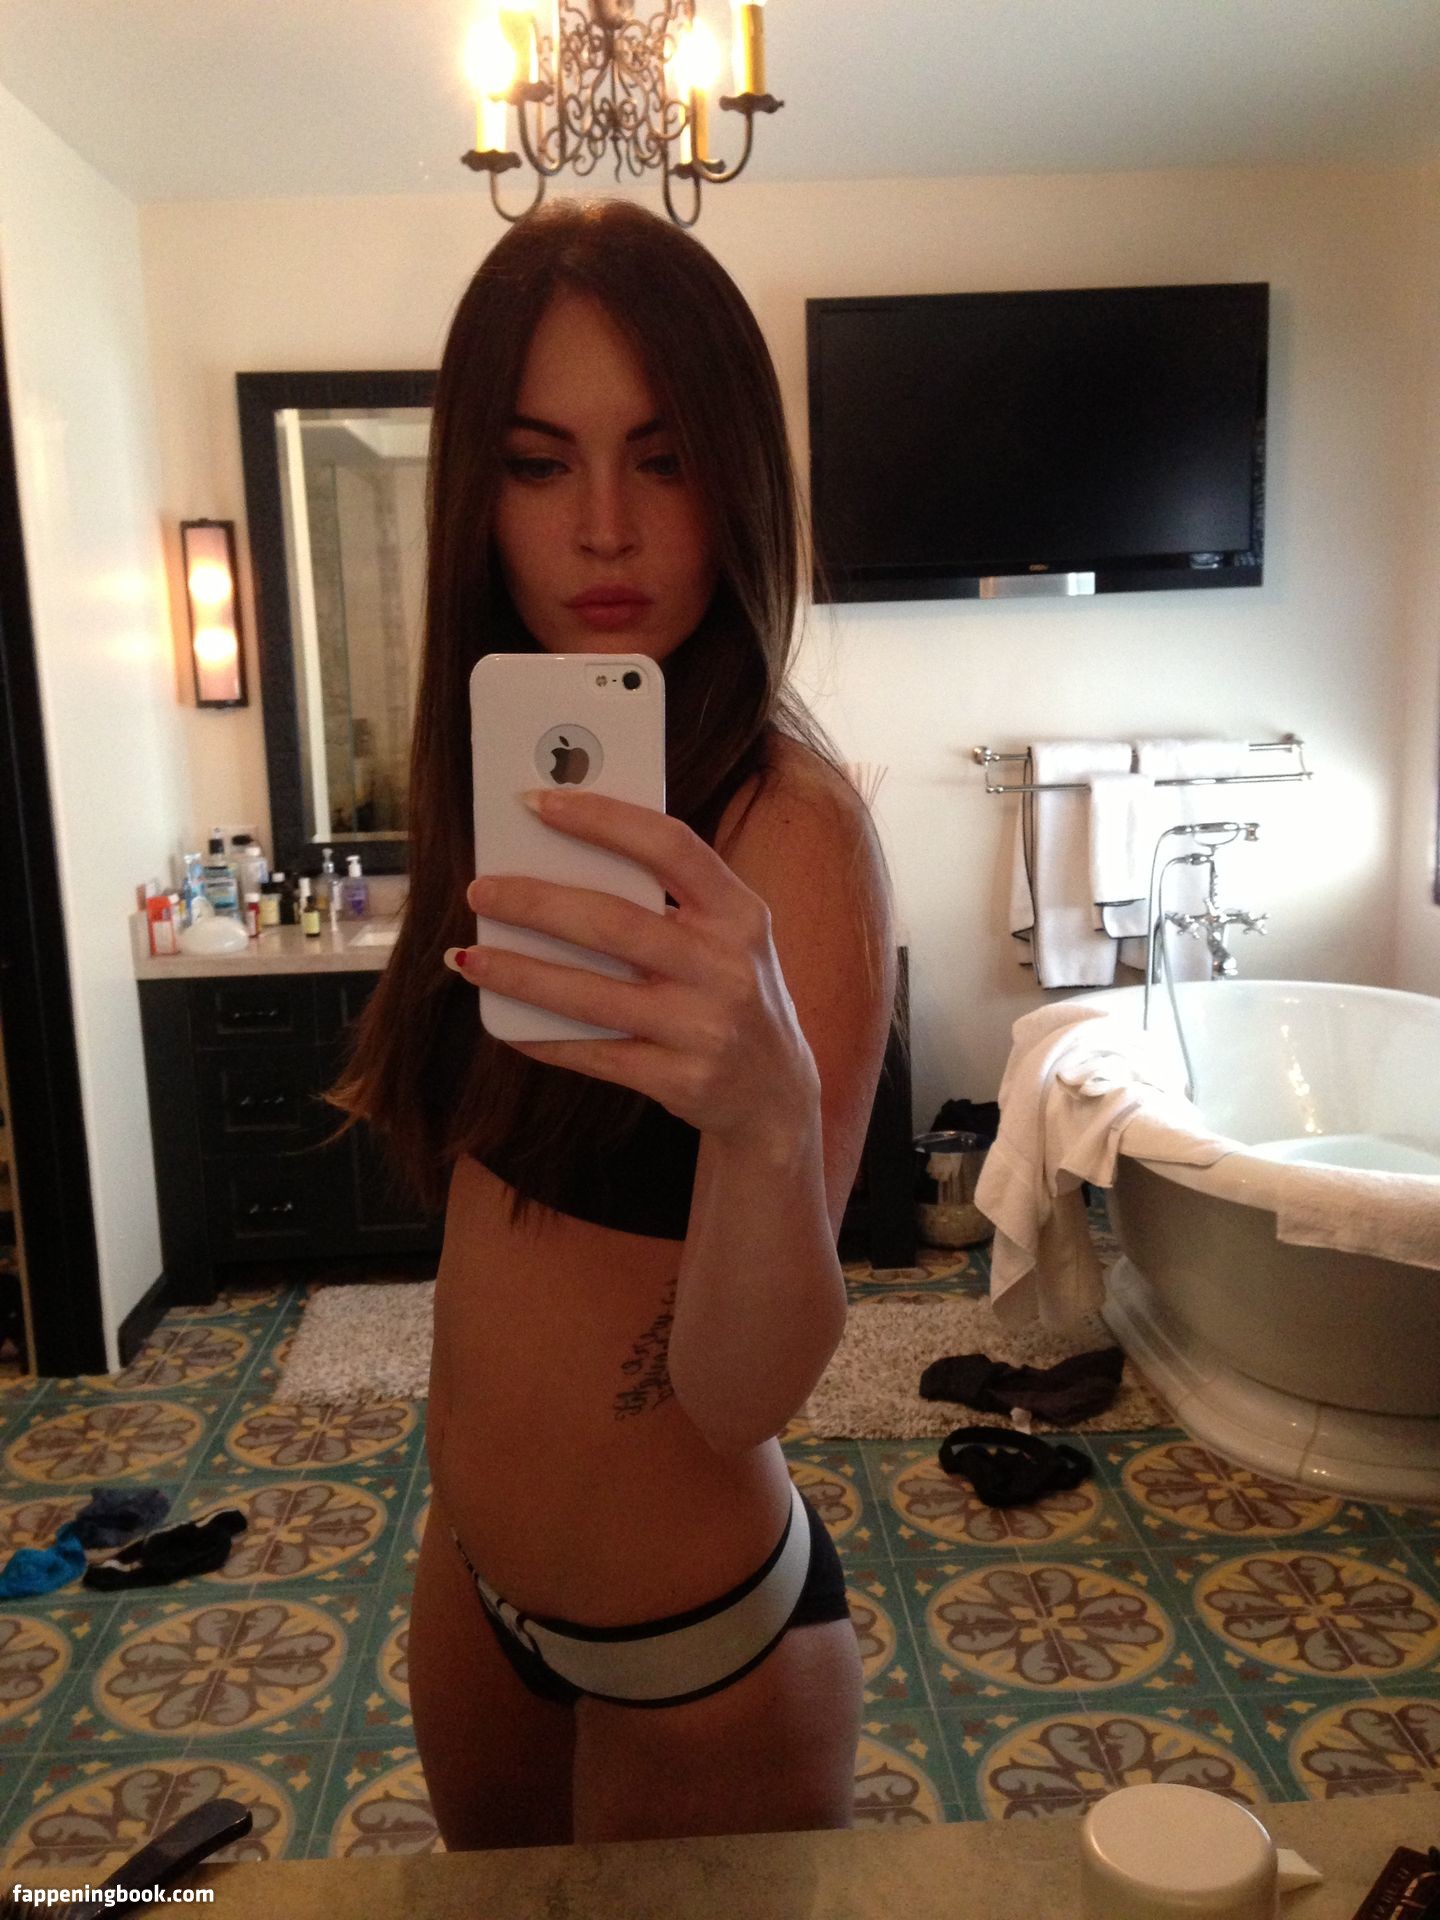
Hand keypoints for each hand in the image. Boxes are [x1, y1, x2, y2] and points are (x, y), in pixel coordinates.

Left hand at [447, 786, 820, 1145]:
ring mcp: (705, 1029)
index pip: (670, 847)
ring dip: (519, 974)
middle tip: (480, 890)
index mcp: (740, 912)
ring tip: (468, 956)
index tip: (537, 803)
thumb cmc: (729, 992)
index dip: (603, 820)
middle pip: (614, 923)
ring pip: (591, 996)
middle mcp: (727, 967)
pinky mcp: (681, 1081)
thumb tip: (557, 863)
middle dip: (536, 902)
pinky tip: (504, 1023)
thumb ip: (666, 902)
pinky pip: (593, 1055)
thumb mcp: (725, 937)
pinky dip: (541, 1037)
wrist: (776, 1091)